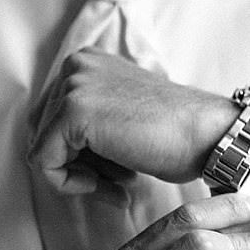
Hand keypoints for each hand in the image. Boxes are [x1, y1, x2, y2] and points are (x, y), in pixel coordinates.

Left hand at [29, 49, 238, 188]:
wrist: (207, 135)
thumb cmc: (174, 134)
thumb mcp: (121, 115)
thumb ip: (88, 122)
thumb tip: (53, 153)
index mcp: (87, 62)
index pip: (53, 118)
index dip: (79, 154)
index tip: (113, 173)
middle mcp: (76, 65)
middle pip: (44, 132)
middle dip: (78, 165)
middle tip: (115, 184)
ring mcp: (73, 85)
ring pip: (43, 149)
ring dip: (80, 178)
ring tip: (118, 186)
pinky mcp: (72, 111)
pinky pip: (44, 163)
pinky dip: (70, 185)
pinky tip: (110, 187)